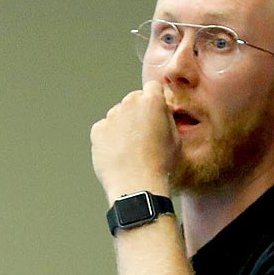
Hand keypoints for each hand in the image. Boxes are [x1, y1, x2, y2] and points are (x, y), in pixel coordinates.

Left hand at [91, 80, 176, 202]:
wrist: (137, 186)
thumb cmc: (160, 166)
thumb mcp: (176, 139)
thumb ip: (167, 118)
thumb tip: (162, 110)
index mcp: (152, 102)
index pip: (153, 88)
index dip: (155, 100)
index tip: (155, 112)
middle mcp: (129, 104)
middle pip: (133, 100)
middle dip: (138, 112)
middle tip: (143, 135)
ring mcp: (111, 117)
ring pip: (118, 115)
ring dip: (123, 126)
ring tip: (131, 150)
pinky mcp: (98, 130)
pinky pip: (105, 130)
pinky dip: (110, 139)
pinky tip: (119, 154)